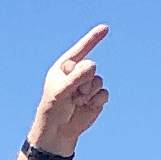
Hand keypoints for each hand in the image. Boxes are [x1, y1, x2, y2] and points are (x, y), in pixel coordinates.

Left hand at [29, 27, 109, 154]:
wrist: (58, 131)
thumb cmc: (54, 109)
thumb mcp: (61, 91)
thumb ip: (76, 77)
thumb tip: (92, 65)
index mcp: (65, 67)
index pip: (81, 49)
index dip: (93, 38)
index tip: (106, 28)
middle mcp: (78, 73)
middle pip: (91, 67)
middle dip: (83, 81)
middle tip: (72, 94)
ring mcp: (88, 85)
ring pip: (99, 80)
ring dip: (89, 92)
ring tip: (77, 102)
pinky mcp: (97, 97)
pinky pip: (104, 93)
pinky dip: (96, 101)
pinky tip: (86, 107)